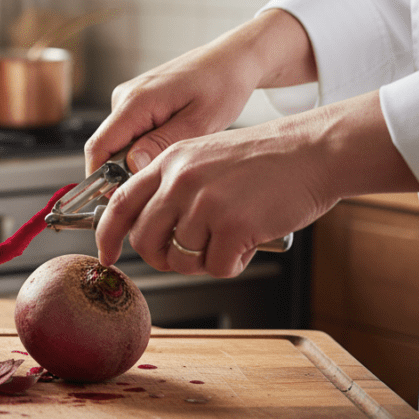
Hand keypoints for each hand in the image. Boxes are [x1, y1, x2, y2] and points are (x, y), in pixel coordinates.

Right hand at [85, 9, 318, 175]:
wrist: (231, 59)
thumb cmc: (222, 84)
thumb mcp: (199, 121)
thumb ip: (162, 143)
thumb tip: (131, 166)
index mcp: (136, 101)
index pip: (98, 147)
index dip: (101, 180)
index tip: (120, 204)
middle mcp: (124, 97)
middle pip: (106, 149)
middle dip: (122, 176)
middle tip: (157, 193)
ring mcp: (128, 99)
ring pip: (118, 144)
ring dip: (136, 163)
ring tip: (172, 167)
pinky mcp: (136, 103)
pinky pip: (129, 135)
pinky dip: (143, 150)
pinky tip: (171, 151)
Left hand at [95, 91, 418, 275]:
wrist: (313, 152)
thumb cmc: (265, 161)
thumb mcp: (204, 157)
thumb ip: (172, 186)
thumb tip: (146, 230)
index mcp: (169, 161)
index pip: (119, 204)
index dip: (106, 235)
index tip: (106, 254)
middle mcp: (180, 180)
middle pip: (146, 240)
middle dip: (162, 257)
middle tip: (188, 255)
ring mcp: (205, 202)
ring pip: (182, 258)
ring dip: (205, 259)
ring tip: (231, 235)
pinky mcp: (233, 224)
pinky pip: (217, 267)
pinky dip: (234, 263)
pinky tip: (250, 239)